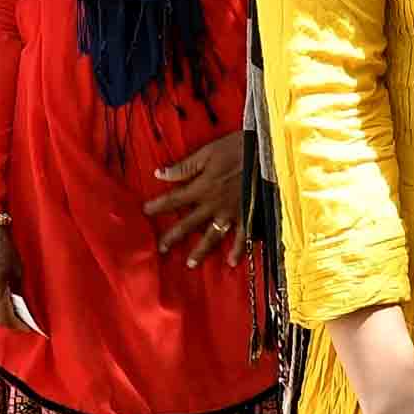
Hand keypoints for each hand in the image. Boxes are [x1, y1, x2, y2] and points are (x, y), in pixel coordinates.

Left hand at [141, 131, 247, 265]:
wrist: (268, 153)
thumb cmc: (237, 148)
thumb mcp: (208, 152)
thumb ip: (185, 167)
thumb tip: (160, 174)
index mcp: (202, 187)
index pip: (174, 200)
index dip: (158, 206)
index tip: (145, 212)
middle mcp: (214, 205)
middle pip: (189, 224)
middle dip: (173, 236)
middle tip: (161, 248)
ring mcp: (231, 213)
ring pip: (212, 236)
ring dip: (201, 251)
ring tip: (190, 264)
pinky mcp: (248, 215)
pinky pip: (242, 237)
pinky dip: (238, 250)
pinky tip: (231, 262)